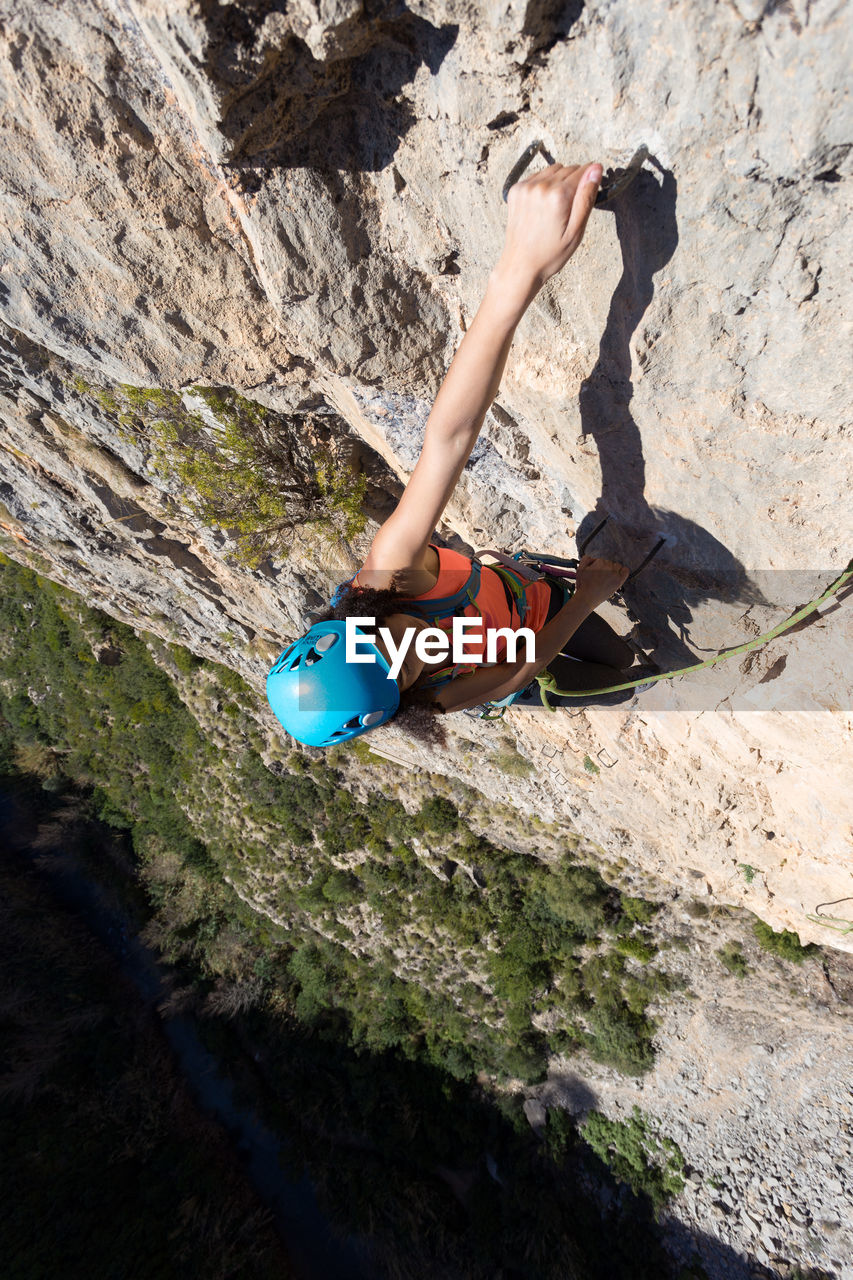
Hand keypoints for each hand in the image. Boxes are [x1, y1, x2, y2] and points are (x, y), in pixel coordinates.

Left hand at [494, 161, 601, 293]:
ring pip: (553, 170)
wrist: (521, 266)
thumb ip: (587, 197)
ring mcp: (526, 187)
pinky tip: (542, 206)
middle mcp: (540, 186)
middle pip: (568, 169)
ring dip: (558, 182)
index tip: (586, 195)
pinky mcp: (516, 190)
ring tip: (555, 208)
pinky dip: (543, 185)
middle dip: (573, 184)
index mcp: (558, 196)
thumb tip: (596, 169)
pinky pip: (537, 176)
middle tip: (568, 210)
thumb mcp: (577, 231)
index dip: (589, 182)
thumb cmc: (550, 254)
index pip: (583, 171)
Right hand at [572, 554, 629, 609]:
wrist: (587, 598)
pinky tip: (618, 575)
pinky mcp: (619, 581)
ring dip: (613, 570)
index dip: (597, 566)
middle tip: (599, 577)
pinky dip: (623, 571)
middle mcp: (608, 567)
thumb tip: (593, 558)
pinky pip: (625, 571)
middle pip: (609, 563)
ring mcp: (615, 574)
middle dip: (605, 568)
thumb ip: (586, 559)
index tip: (594, 573)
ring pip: (617, 566)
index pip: (601, 560)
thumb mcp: (580, 568)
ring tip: (607, 578)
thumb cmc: (583, 584)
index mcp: (600, 562)